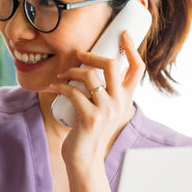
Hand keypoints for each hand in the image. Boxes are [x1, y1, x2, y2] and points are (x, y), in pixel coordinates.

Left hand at [53, 28, 145, 171]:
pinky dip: (61, 86)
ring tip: (62, 76)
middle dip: (92, 55)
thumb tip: (96, 68)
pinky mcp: (90, 118)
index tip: (122, 33)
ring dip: (71, 71)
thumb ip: (107, 93)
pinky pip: (73, 92)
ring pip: (90, 76)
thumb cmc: (90, 131)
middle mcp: (120, 103)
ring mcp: (106, 110)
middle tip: (78, 55)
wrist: (85, 159)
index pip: (138, 69)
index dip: (132, 48)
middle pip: (112, 65)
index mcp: (126, 99)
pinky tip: (54, 87)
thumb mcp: (106, 110)